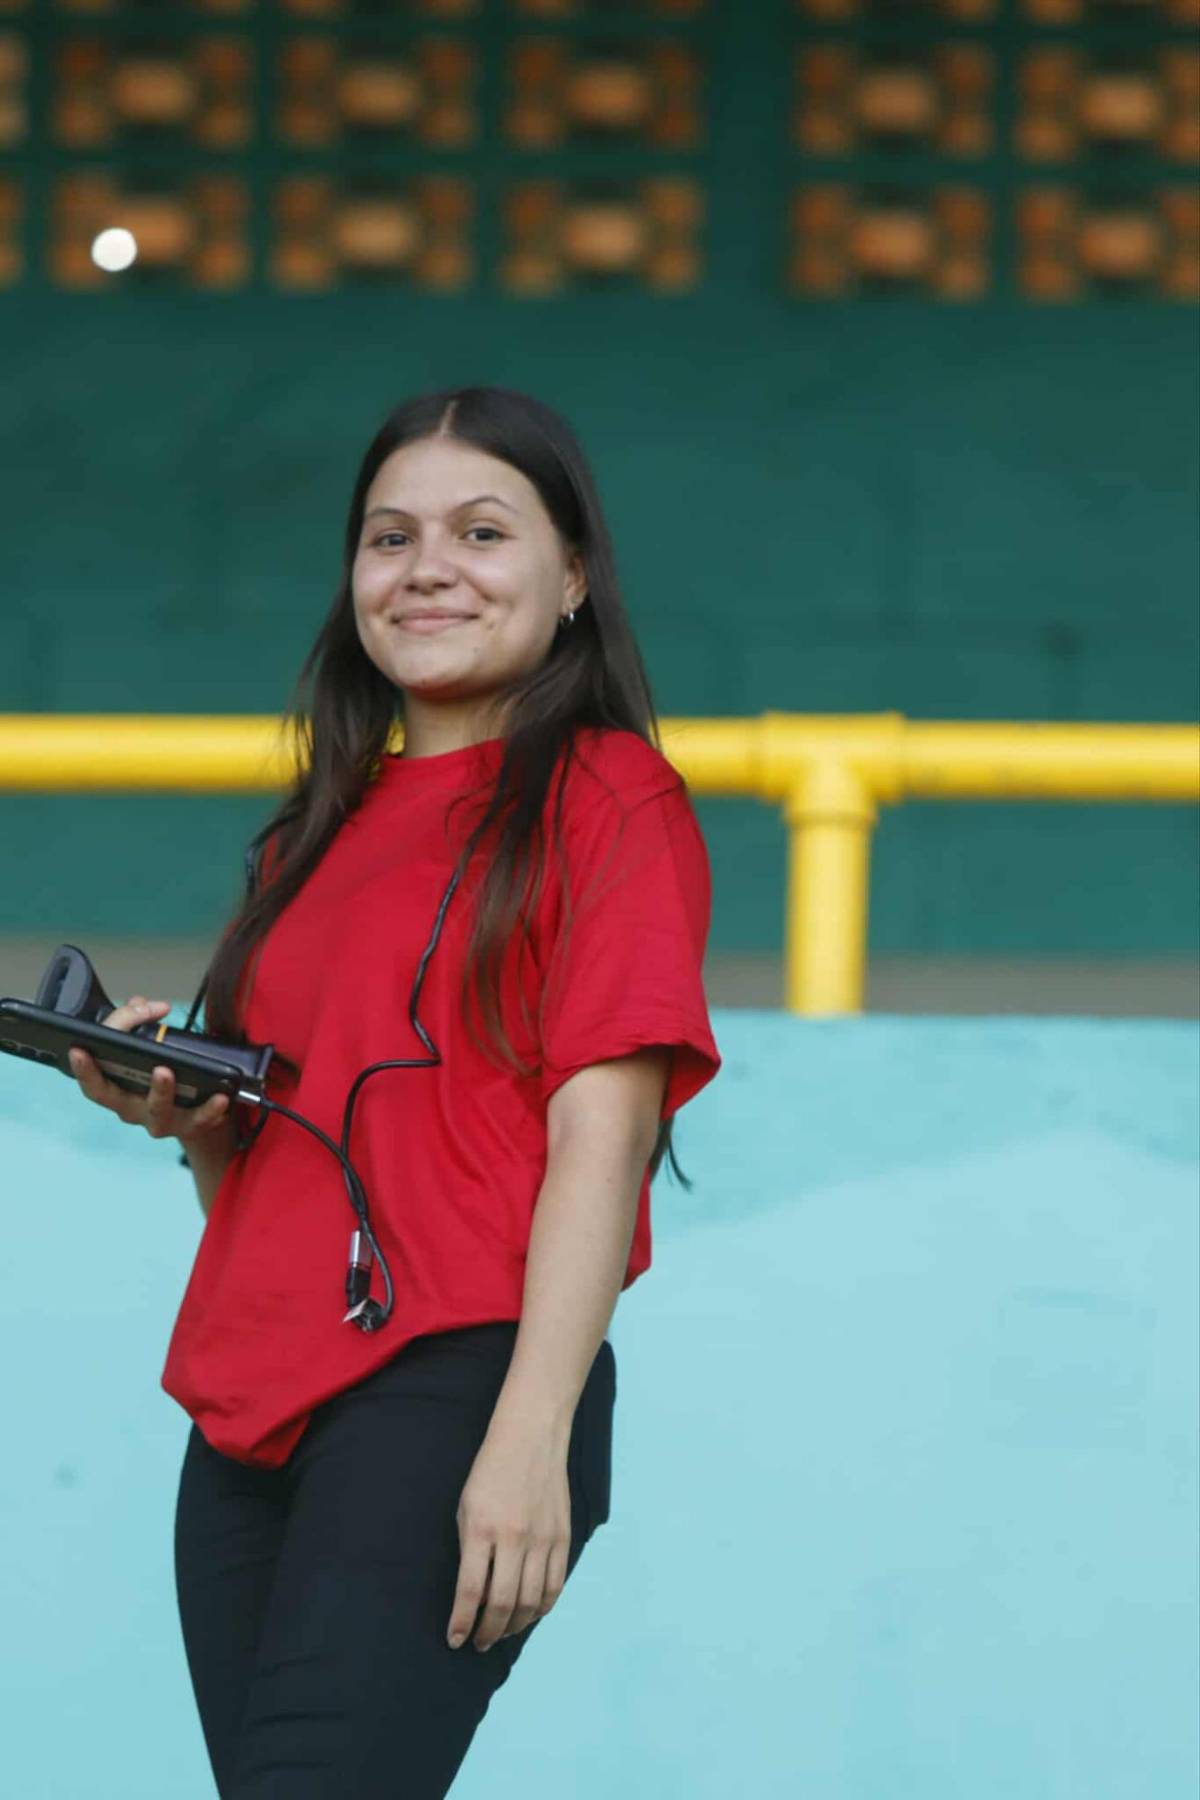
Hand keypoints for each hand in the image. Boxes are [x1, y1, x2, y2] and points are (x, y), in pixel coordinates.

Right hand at [66, 994, 234, 1149]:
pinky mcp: (187, 1127)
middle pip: (118, 1100)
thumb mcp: (145, 1049)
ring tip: (168, 1072)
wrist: (195, 1116)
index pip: (94, 1085)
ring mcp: (159, 1121)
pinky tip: (220, 1097)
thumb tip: (140, 1003)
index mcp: (116, 1092)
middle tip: (149, 1064)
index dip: (83, 1070)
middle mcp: (132, 1109)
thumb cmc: (160, 1079)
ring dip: (162, 1092)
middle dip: (120, 1080)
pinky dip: (209, 1110)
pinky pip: (199, 1121)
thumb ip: (136, 1021)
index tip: (77, 1049)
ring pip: (158, 1111)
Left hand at [446, 1420, 571, 1653]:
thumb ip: (470, 1549)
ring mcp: (542, 1539)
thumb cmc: (490, 1471)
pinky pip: (554, 1586)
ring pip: (530, 1601)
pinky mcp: (562, 1537)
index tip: (455, 1640)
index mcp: (482, 1530)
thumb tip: (473, 1593)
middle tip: (478, 1644)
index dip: (461, 1621)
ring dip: (514, 1626)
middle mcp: (514, 1539)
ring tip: (501, 1633)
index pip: (470, 1591)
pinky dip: (541, 1608)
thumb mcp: (466, 1507)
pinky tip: (529, 1615)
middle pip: (502, 1604)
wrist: (531, 1437)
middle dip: (487, 1632)